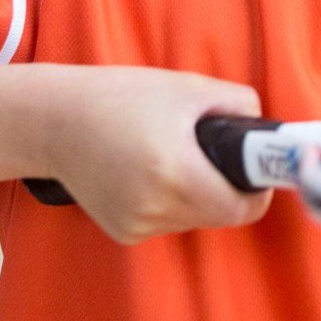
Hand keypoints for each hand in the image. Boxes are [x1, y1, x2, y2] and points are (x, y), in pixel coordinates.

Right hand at [38, 66, 272, 243]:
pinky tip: (146, 173)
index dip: (256, 191)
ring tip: (173, 157)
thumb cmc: (121, 97)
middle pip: (220, 215)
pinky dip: (168, 202)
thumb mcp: (188, 87)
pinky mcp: (122, 232)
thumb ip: (238, 105)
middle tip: (211, 155)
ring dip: (197, 196)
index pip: (242, 209)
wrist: (54, 121)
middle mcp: (156, 208)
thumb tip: (266, 130)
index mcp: (176, 173)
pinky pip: (166, 222)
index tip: (252, 171)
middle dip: (226, 188)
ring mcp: (137, 225)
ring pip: (193, 219)